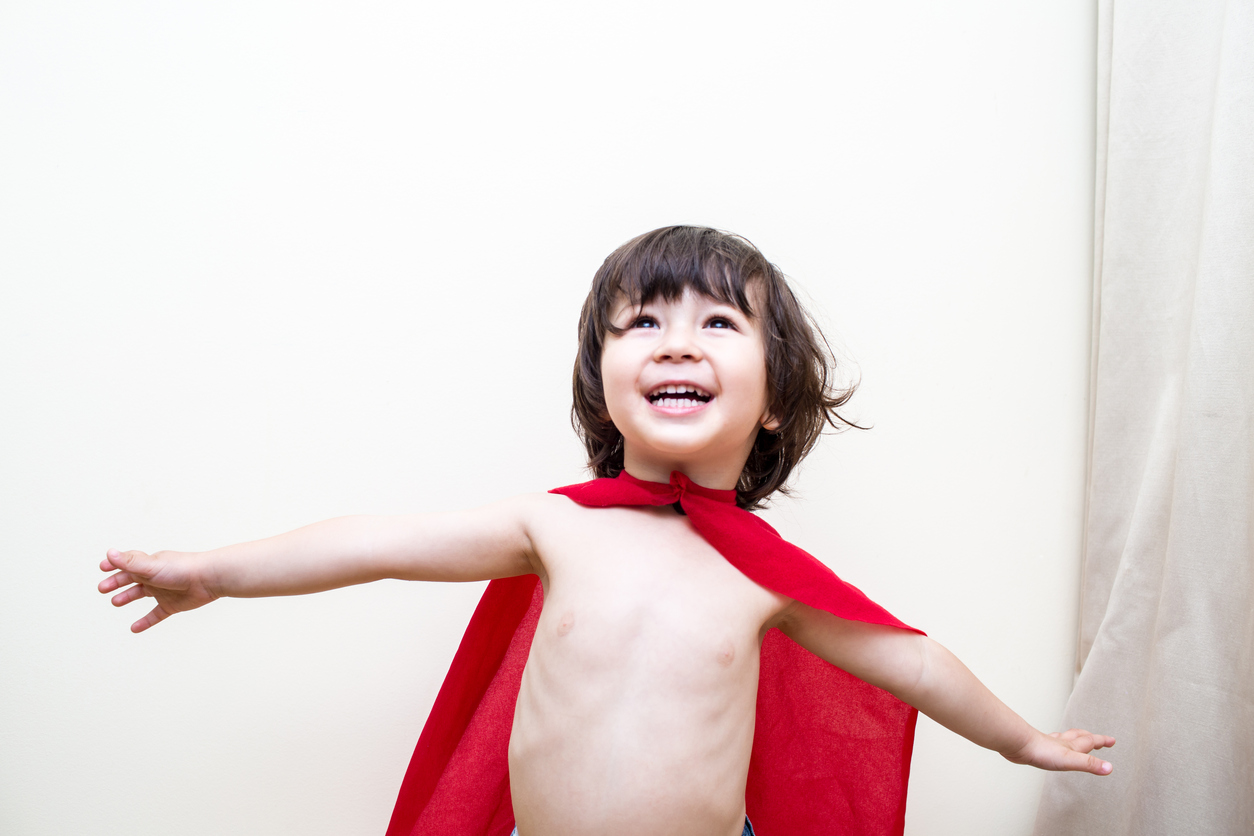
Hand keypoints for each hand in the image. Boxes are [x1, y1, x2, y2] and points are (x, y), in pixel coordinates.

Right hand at [98, 549, 216, 632]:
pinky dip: (145, 622)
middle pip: (132, 579)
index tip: (102, 567)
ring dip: (128, 597)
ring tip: (115, 602)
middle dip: (117, 582)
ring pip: (142, 594)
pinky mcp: (172, 605)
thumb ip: (130, 562)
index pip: (128, 562)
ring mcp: (163, 591)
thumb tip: (109, 553)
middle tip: (103, 589)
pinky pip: (156, 615)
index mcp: (150, 564)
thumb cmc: (182, 569)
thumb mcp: (151, 566)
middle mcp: (156, 576)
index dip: (115, 564)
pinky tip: (134, 629)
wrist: (209, 579)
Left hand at [1003, 728, 1115, 774]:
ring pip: (1064, 739)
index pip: (1090, 741)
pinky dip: (1054, 744)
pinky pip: (1049, 745)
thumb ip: (1089, 764)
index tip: (1112, 740)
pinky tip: (1050, 746)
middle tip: (1097, 739)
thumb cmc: (1041, 751)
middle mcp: (1061, 743)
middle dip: (1090, 738)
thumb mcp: (1070, 760)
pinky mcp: (1037, 748)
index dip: (1102, 741)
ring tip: (1074, 739)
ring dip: (1072, 739)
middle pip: (1078, 737)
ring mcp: (1048, 745)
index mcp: (1071, 746)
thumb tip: (1109, 768)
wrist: (1017, 744)